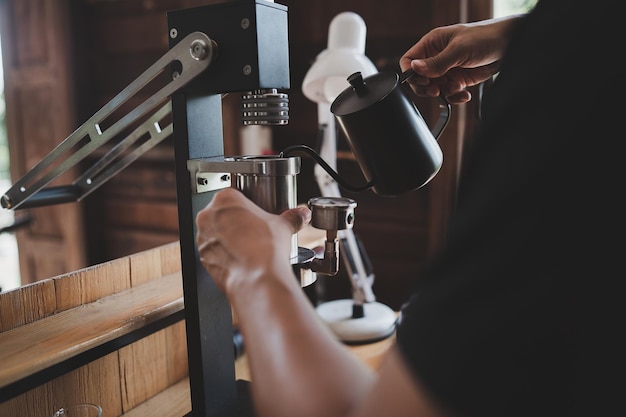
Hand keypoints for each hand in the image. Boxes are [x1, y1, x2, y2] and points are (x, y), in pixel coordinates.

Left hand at [196, 187, 310, 295]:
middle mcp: (209, 216)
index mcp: (225, 199)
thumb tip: (300, 215)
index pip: (234, 194)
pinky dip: (224, 253)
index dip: (247, 205)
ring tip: (248, 246)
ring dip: (228, 237)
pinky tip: (240, 258)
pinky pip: (213, 251)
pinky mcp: (202, 257)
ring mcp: (203, 238)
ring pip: (215, 232)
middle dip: (236, 220)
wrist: (256, 279)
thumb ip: (292, 217)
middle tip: (254, 230)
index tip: (255, 213)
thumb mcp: (284, 226)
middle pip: (222, 213)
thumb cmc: (264, 249)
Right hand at [400, 15, 523, 103]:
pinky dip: (455, 96)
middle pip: (420, 79)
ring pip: (435, 88)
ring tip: (458, 87)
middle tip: (437, 90)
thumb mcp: (459, 50)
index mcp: (432, 43)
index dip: (412, 73)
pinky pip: (449, 93)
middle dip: (428, 87)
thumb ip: (436, 62)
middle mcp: (437, 57)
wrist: (510, 44)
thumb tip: (414, 68)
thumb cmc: (486, 37)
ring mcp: (448, 69)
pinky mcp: (458, 79)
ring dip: (446, 92)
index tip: (423, 82)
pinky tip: (464, 93)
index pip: (410, 60)